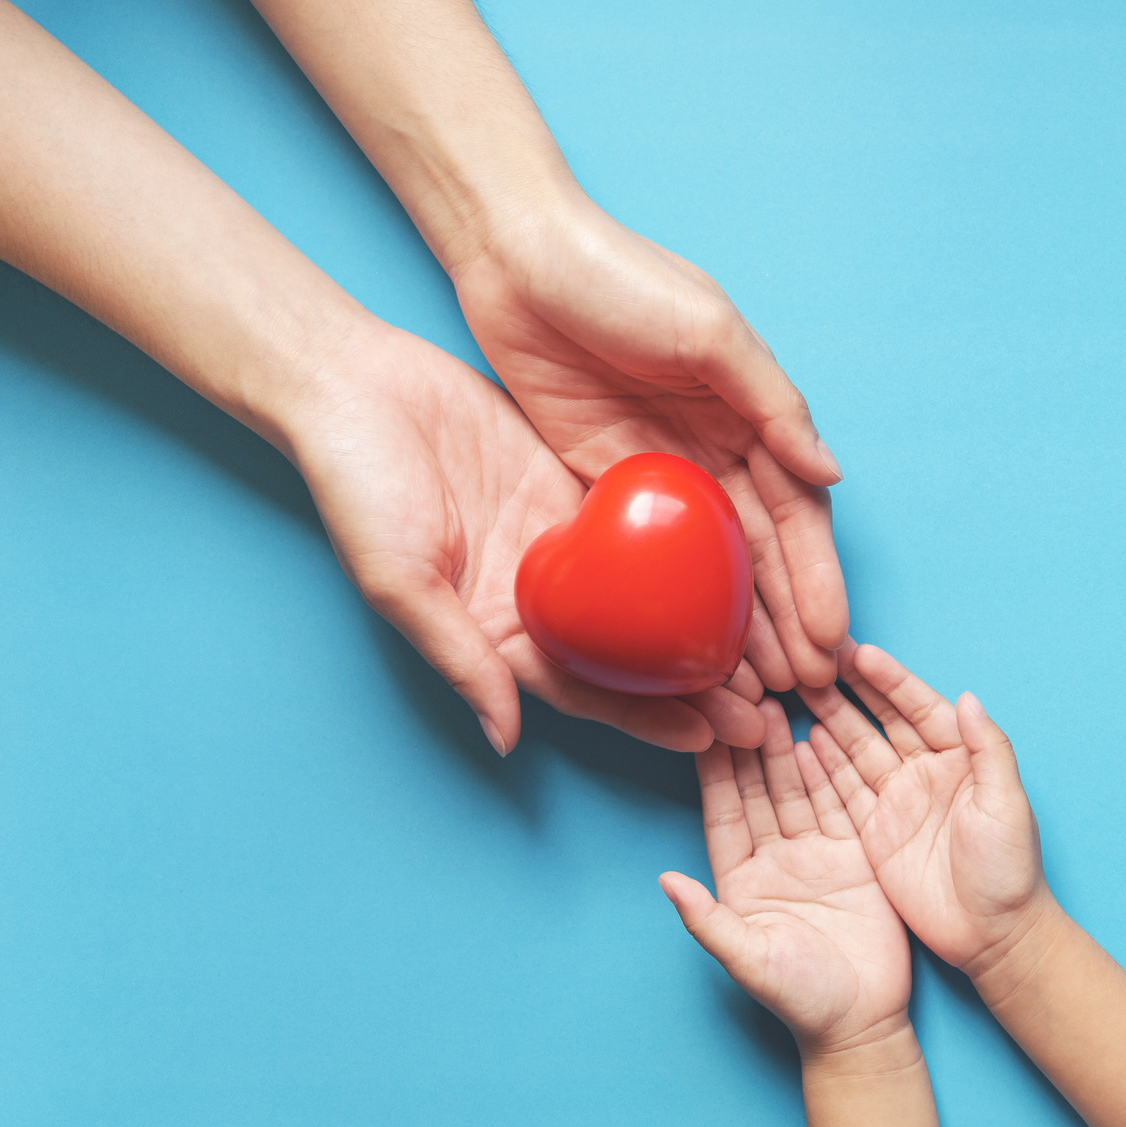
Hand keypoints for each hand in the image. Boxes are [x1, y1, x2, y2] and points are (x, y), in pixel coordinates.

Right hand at [289, 325, 770, 753]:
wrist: (353, 386)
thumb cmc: (358, 486)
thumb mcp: (400, 580)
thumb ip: (459, 658)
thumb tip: (508, 740)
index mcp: (500, 633)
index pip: (590, 692)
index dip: (651, 720)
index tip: (712, 739)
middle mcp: (541, 598)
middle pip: (636, 655)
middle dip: (701, 689)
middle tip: (769, 712)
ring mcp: (565, 544)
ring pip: (653, 597)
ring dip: (707, 626)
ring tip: (773, 651)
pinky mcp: (580, 487)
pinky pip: (648, 526)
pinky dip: (693, 551)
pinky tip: (747, 563)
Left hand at [448, 196, 846, 691]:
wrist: (511, 250)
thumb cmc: (617, 274)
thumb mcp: (708, 329)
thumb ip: (772, 402)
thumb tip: (830, 473)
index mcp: (750, 412)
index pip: (798, 513)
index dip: (817, 579)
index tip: (832, 643)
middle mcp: (713, 448)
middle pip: (760, 553)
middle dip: (787, 621)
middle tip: (802, 691)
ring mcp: (657, 470)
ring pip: (708, 567)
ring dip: (734, 627)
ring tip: (753, 691)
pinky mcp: (597, 479)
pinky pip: (644, 556)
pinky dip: (668, 604)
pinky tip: (680, 650)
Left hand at [662, 700, 914, 1051]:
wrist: (863, 1023)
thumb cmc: (800, 1000)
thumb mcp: (748, 959)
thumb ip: (707, 919)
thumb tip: (665, 881)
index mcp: (740, 879)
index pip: (722, 811)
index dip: (713, 767)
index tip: (702, 722)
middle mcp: (775, 859)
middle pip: (759, 789)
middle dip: (749, 741)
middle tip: (743, 691)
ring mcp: (816, 855)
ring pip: (798, 788)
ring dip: (788, 746)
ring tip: (781, 698)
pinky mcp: (855, 856)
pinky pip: (842, 804)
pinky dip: (832, 770)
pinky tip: (823, 733)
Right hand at [800, 644, 1048, 973]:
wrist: (993, 934)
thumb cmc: (1009, 870)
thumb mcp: (1006, 804)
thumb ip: (989, 749)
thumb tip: (969, 697)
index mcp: (960, 758)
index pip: (920, 707)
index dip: (890, 680)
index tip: (859, 652)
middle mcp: (926, 772)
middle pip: (881, 720)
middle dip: (850, 689)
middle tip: (814, 658)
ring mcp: (898, 801)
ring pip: (856, 750)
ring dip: (829, 719)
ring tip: (795, 689)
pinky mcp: (875, 833)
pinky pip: (843, 791)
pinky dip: (821, 766)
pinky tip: (798, 741)